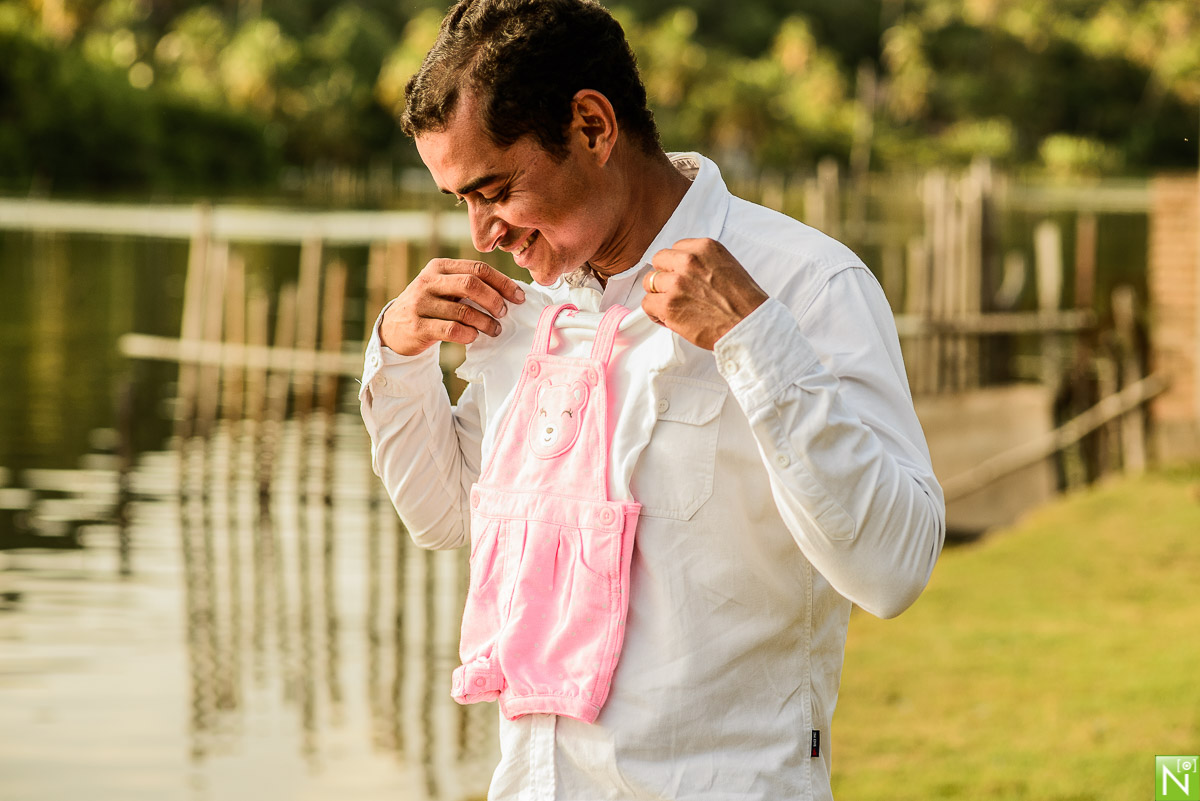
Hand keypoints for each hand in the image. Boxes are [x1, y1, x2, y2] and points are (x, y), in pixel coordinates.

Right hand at [380, 258, 525, 355]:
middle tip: (504, 313)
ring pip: (463, 310)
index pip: (478, 269)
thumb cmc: (431, 307)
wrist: (394, 328)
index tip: (519, 297)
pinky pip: (451, 330)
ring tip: (495, 330)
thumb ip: (469, 285)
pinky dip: (469, 334)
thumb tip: (510, 292)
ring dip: (485, 322)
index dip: (502, 283)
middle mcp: (428, 281)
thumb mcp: (444, 288)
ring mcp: (421, 303)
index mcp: (439, 267)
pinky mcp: (417, 326)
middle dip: (494, 300)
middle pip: (471, 284)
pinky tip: (474, 336)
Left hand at [641, 238, 767, 349]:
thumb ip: (703, 261)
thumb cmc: (743, 302)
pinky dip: (655, 313)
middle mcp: (689, 260)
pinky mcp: (669, 305)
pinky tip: (669, 318)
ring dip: (659, 295)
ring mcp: (677, 282)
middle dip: (665, 277)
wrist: (749, 326)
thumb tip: (680, 268)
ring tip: (674, 307)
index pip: (676, 249)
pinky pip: (647, 304)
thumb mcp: (726, 265)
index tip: (683, 278)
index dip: (677, 266)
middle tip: (676, 292)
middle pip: (659, 262)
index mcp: (705, 247)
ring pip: (650, 282)